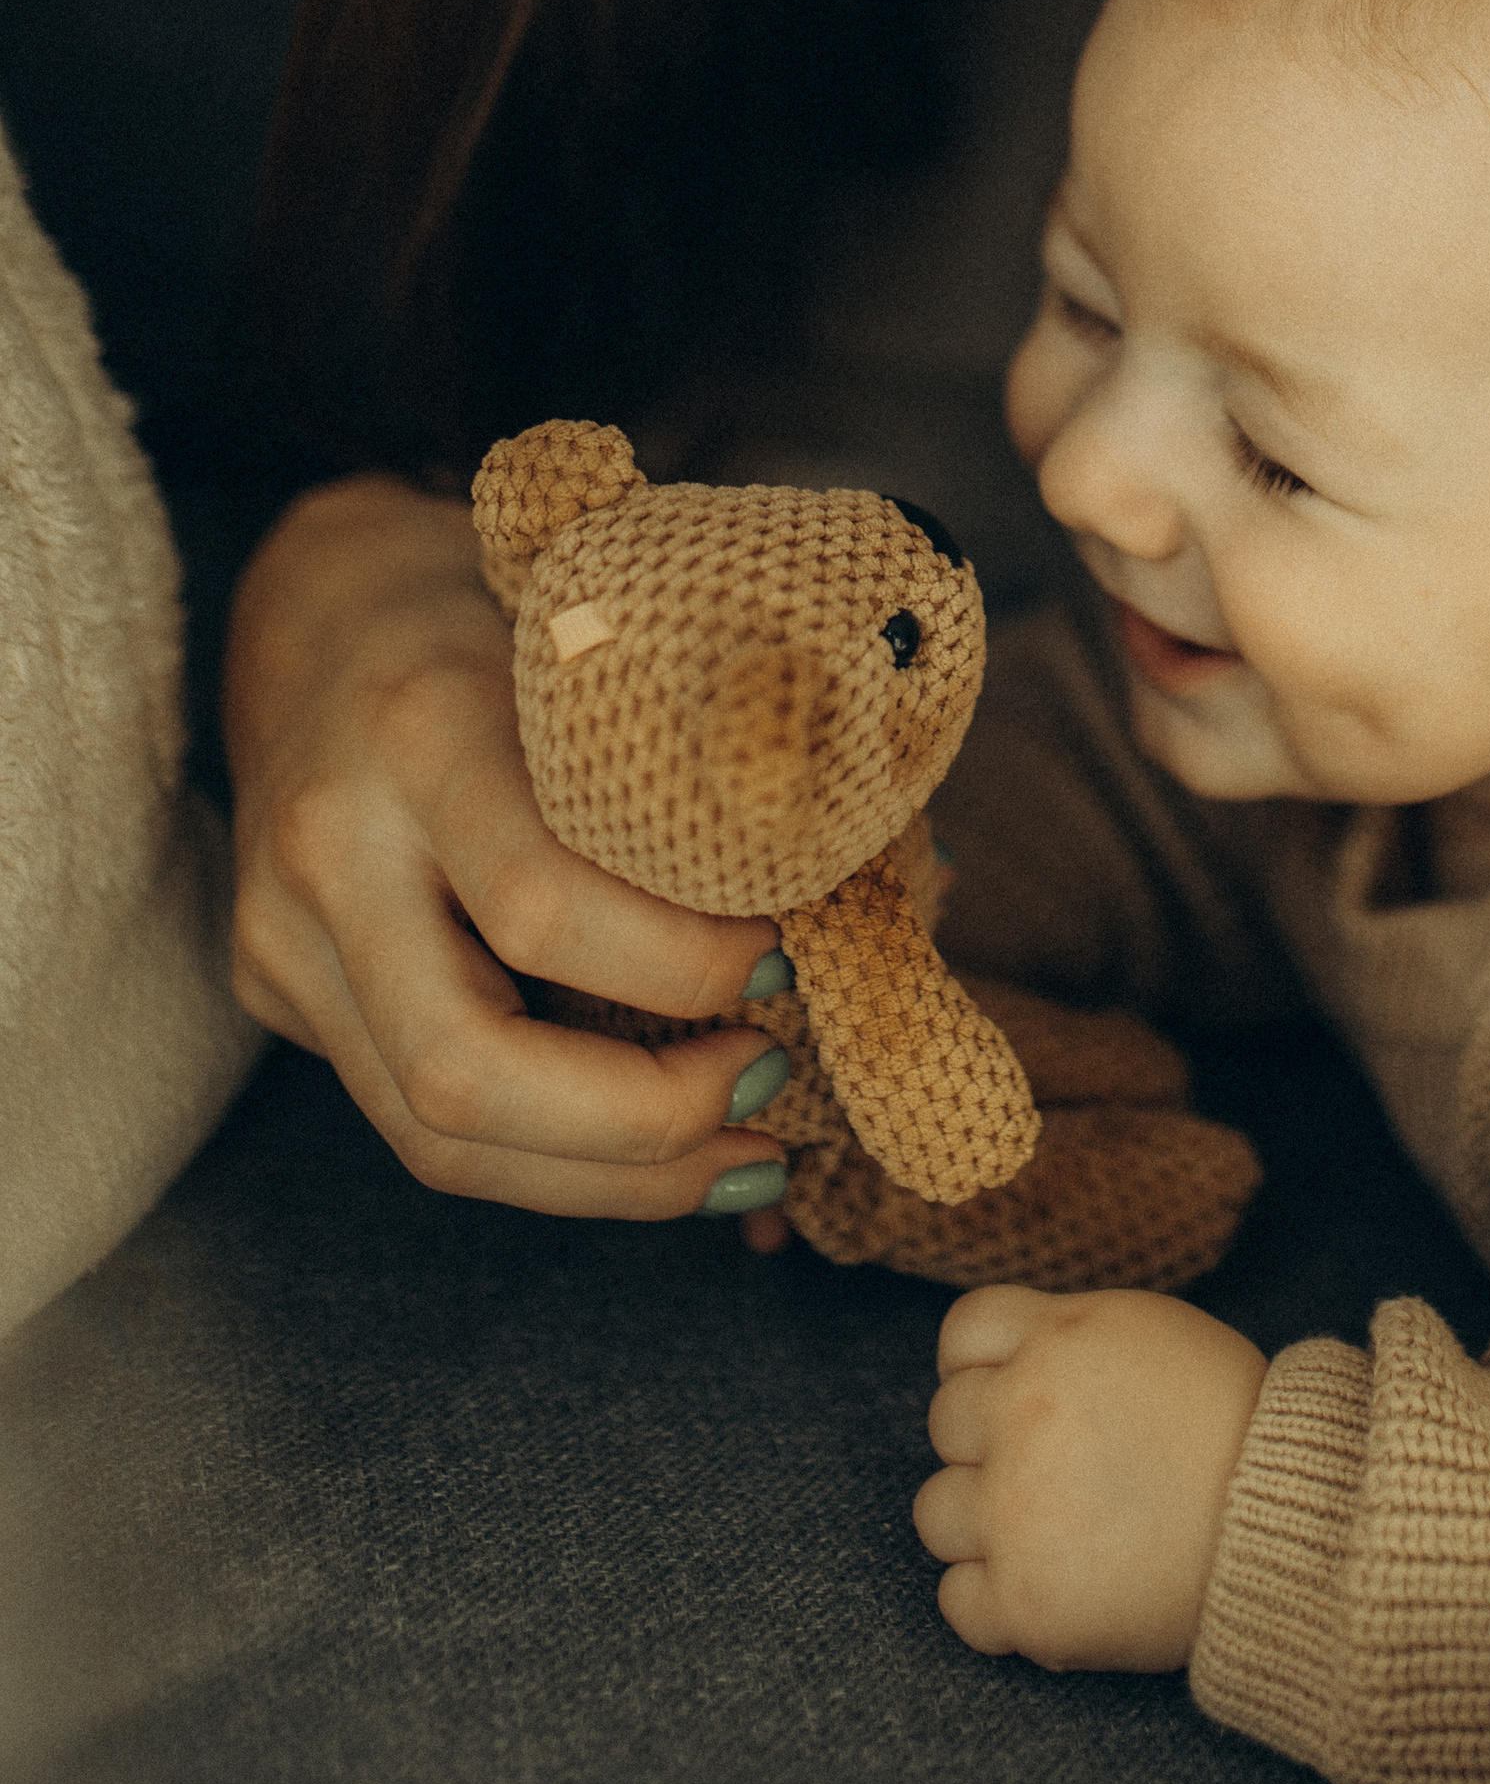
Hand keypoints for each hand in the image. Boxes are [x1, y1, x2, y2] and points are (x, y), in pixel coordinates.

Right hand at [224, 473, 791, 1216]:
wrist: (318, 604)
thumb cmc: (506, 612)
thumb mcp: (604, 633)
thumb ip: (713, 747)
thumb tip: (915, 876)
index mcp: (421, 726)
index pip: (544, 904)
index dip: (683, 965)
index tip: (789, 959)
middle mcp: (330, 846)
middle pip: (463, 1066)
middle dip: (639, 1122)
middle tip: (770, 1086)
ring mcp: (285, 936)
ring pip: (432, 1133)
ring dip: (606, 1178)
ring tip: (740, 1155)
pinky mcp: (280, 994)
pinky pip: (415, 1125)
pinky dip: (552, 1163)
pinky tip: (659, 1155)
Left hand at [916, 1285, 1267, 1670]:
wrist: (1290, 1526)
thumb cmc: (1232, 1426)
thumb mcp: (1150, 1333)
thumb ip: (1067, 1338)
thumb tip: (1007, 1362)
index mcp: (1056, 1339)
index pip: (962, 1334)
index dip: (987, 1366)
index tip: (1023, 1395)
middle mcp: (1021, 1415)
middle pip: (946, 1423)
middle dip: (992, 1444)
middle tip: (1061, 1472)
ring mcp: (1014, 1512)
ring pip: (935, 1513)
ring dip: (981, 1524)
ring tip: (1051, 1534)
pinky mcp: (1025, 1602)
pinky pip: (956, 1601)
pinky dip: (993, 1602)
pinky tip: (1049, 1587)